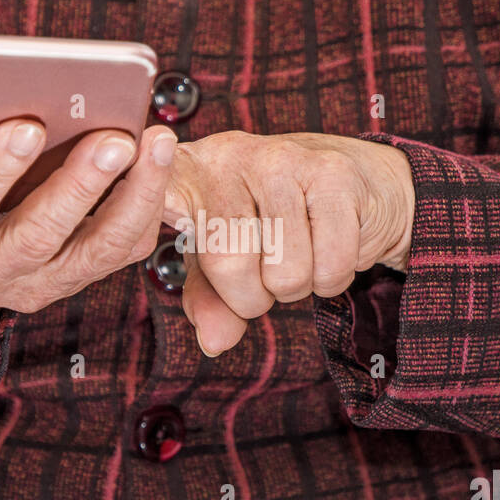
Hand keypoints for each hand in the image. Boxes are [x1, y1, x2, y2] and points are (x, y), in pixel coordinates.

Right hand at [0, 104, 175, 314]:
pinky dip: (147, 207)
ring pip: (94, 251)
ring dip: (132, 197)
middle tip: (114, 139)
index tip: (28, 126)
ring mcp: (35, 286)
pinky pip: (121, 250)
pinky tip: (160, 162)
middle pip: (37, 237)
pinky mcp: (76, 279)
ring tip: (154, 143)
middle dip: (78, 186)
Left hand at [163, 131, 413, 355]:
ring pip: (284, 273)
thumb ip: (209, 300)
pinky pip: (329, 266)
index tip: (139, 189)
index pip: (155, 193)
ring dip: (298, 287)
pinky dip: (332, 279)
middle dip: (254, 297)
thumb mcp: (227, 258)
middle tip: (266, 273)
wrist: (360, 185)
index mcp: (189, 174)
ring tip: (300, 253)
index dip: (144, 200)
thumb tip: (212, 342)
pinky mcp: (333, 174)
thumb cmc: (277, 223)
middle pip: (230, 265)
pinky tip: (330, 246)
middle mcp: (229, 157)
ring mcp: (282, 159)